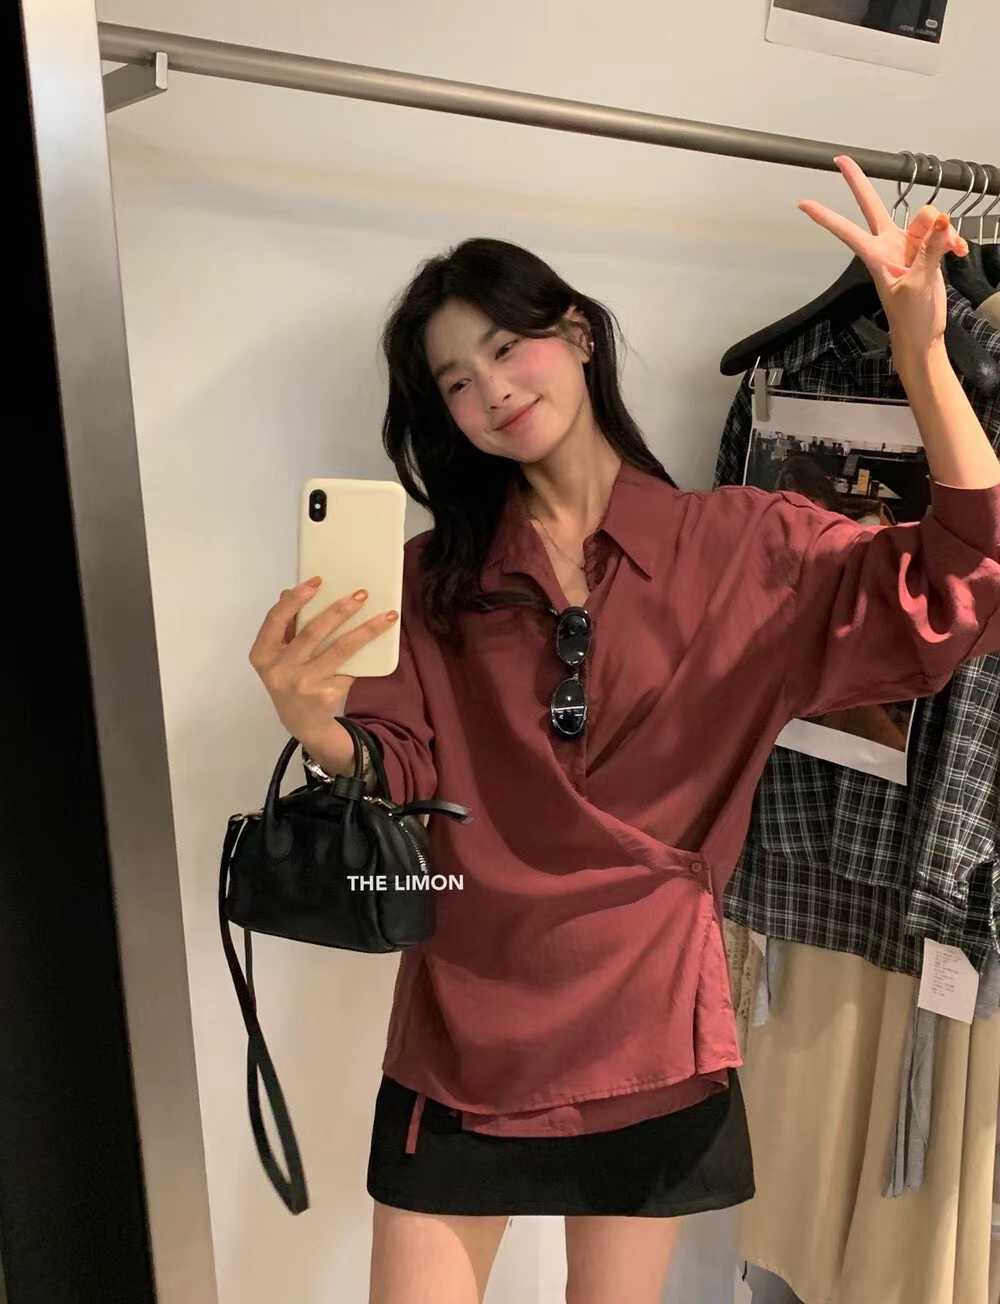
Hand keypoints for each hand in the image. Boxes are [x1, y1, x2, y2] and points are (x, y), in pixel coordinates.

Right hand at [248, 578, 398, 750]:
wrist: (303, 723)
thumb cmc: (290, 680)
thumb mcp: (278, 657)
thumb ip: (283, 628)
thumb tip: (290, 591)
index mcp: (263, 655)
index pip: (276, 619)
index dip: (296, 598)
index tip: (317, 581)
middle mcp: (280, 670)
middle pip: (313, 631)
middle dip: (340, 609)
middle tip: (361, 594)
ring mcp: (304, 684)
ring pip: (341, 648)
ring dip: (367, 629)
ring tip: (387, 616)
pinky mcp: (327, 695)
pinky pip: (350, 667)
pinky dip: (364, 654)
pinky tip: (380, 642)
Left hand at [797, 155, 967, 357]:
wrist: (923, 336)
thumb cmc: (911, 320)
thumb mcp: (918, 286)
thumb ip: (929, 252)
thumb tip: (941, 222)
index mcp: (876, 256)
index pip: (847, 230)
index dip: (826, 217)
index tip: (803, 204)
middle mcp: (889, 245)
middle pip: (872, 206)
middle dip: (858, 183)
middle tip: (840, 160)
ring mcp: (908, 245)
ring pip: (925, 218)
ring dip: (943, 231)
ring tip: (950, 251)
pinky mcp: (927, 249)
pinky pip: (942, 232)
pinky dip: (953, 239)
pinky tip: (959, 252)